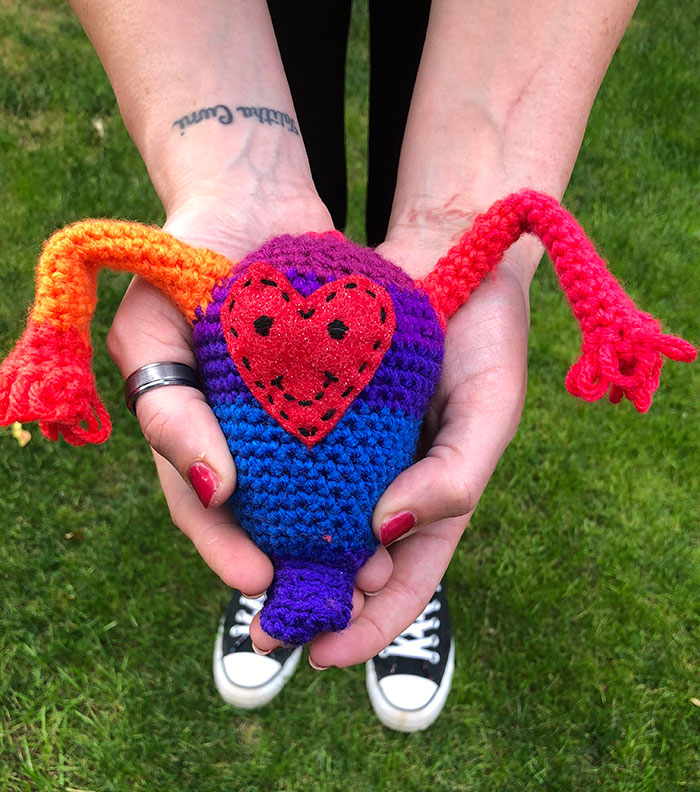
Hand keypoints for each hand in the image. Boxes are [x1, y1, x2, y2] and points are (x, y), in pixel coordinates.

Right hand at [107, 188, 333, 597]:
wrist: (254, 202)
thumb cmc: (187, 261)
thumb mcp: (150, 329)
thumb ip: (166, 413)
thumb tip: (214, 490)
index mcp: (192, 435)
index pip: (206, 510)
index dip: (226, 550)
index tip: (258, 580)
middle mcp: (244, 436)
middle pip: (266, 519)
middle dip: (291, 568)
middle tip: (321, 608)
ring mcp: (290, 418)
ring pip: (314, 497)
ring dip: (336, 541)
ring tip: (362, 579)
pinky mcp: (336, 396)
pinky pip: (350, 452)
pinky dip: (364, 485)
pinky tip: (388, 516)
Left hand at [248, 228, 536, 665]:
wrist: (450, 257)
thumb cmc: (485, 336)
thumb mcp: (488, 409)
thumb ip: (455, 476)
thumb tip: (385, 530)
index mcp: (433, 497)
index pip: (406, 581)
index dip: (372, 626)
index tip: (326, 655)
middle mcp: (386, 481)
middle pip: (349, 562)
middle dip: (313, 601)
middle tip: (267, 633)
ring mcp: (349, 450)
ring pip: (311, 519)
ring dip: (281, 555)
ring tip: (244, 585)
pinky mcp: (316, 412)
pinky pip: (288, 460)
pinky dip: (267, 488)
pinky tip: (236, 505)